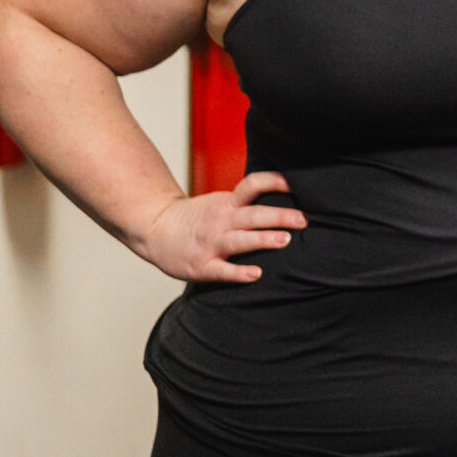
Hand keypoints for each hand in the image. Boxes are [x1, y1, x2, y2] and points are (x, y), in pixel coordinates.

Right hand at [133, 172, 305, 282]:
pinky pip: (223, 270)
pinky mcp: (202, 266)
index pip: (251, 185)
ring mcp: (210, 243)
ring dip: (262, 239)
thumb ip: (247, 202)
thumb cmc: (196, 218)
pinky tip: (256, 274)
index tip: (293, 182)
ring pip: (240, 240)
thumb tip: (287, 198)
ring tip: (285, 240)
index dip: (272, 181)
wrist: (154, 230)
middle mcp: (220, 221)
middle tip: (302, 220)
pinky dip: (239, 273)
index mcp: (227, 203)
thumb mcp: (220, 202)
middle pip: (252, 215)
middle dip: (279, 216)